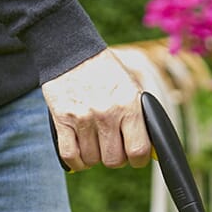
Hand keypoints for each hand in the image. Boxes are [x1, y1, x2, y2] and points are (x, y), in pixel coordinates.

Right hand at [42, 49, 150, 170]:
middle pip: (113, 160)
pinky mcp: (62, 119)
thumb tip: (149, 151)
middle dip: (114, 157)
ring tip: (94, 141)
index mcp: (129, 104)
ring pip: (91, 160)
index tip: (134, 157)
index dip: (138, 160)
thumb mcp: (130, 88)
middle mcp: (107, 112)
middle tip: (111, 145)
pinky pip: (70, 156)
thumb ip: (140, 118)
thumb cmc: (105, 73)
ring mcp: (83, 117)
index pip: (138, 150)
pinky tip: (80, 152)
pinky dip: (76, 161)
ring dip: (93, 156)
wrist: (72, 50)